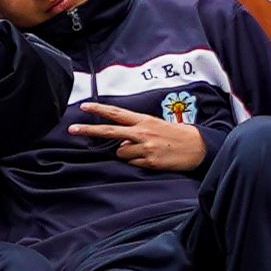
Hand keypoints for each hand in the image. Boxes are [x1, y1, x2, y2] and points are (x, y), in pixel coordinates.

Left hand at [75, 99, 209, 172]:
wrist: (198, 146)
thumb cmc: (176, 134)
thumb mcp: (156, 126)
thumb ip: (136, 131)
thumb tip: (121, 142)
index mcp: (144, 121)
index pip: (117, 113)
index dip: (99, 109)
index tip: (83, 107)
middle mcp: (142, 132)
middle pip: (109, 131)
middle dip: (88, 130)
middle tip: (72, 129)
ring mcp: (146, 147)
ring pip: (120, 152)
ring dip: (126, 153)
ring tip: (145, 151)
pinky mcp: (150, 161)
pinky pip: (132, 163)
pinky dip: (137, 162)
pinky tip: (151, 158)